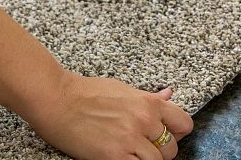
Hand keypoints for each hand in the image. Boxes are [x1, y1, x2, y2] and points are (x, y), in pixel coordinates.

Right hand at [28, 72, 192, 159]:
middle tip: (144, 147)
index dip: (177, 132)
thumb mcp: (124, 89)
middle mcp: (144, 121)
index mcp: (149, 103)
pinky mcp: (113, 156)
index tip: (168, 135)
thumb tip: (169, 95)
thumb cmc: (86, 92)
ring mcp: (130, 139)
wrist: (56, 99)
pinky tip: (122, 158)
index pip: (184, 123)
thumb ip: (149, 98)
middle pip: (171, 147)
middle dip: (161, 150)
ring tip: (131, 154)